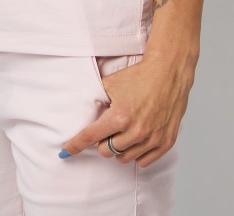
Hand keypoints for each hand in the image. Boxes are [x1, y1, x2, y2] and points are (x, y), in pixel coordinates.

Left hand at [60, 47, 196, 167]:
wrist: (168, 71)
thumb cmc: (139, 76)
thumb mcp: (111, 84)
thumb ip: (98, 102)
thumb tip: (86, 116)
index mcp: (120, 115)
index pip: (91, 136)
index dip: (76, 145)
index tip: (66, 152)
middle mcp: (136, 130)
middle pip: (106, 151)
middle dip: (103, 141)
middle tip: (109, 129)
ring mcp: (152, 138)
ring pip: (124, 158)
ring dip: (119, 148)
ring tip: (123, 132)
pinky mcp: (165, 142)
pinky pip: (143, 161)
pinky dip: (136, 154)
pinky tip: (136, 140)